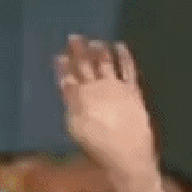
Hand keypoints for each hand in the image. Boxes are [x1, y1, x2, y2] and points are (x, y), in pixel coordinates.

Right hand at [55, 35, 158, 182]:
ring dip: (98, 51)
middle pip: (85, 66)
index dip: (63, 66)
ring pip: (104, 63)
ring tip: (94, 41)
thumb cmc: (97, 146)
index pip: (68, 78)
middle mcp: (96, 88)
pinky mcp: (132, 90)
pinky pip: (127, 68)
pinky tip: (119, 46)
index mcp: (79, 98)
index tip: (59, 55)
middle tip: (73, 37)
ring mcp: (116, 87)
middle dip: (78, 51)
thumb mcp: (75, 127)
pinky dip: (123, 56)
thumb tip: (68, 88)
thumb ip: (71, 105)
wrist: (128, 153)